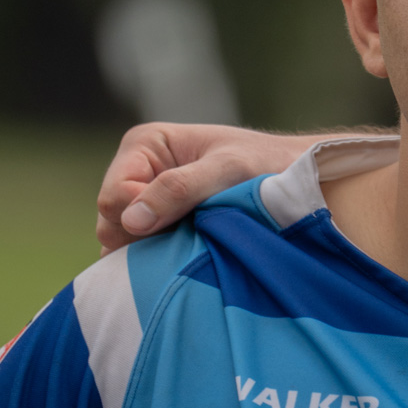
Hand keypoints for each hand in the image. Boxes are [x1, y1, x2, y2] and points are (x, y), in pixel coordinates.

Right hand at [95, 124, 379, 251]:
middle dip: (141, 238)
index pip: (113, 197)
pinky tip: (187, 258)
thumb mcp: (227, 170)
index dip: (136, 218)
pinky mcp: (160, 230)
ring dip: (151, 252)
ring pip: (121, 244)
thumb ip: (180, 189)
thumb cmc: (266, 166)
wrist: (297, 183)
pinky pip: (139, 257)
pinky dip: (157, 262)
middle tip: (188, 237)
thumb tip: (132, 220)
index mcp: (144, 145)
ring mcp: (146, 204)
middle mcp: (138, 173)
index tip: (175, 224)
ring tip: (192, 245)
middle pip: (110, 223)